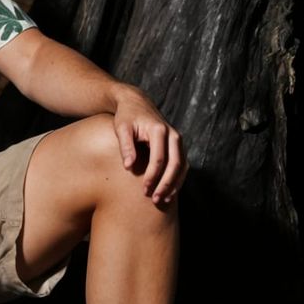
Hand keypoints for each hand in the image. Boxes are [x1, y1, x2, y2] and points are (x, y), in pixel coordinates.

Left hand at [112, 88, 184, 204]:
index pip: (158, 159)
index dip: (152, 176)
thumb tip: (129, 167)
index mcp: (159, 130)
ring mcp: (178, 140)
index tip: (144, 190)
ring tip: (162, 200)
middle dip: (166, 184)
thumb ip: (126, 146)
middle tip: (154, 199)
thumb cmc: (126, 116)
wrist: (136, 103)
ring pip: (182, 166)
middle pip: (175, 164)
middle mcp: (173, 135)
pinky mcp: (178, 146)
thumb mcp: (121, 128)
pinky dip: (178, 179)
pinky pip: (183, 165)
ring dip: (174, 184)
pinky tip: (169, 192)